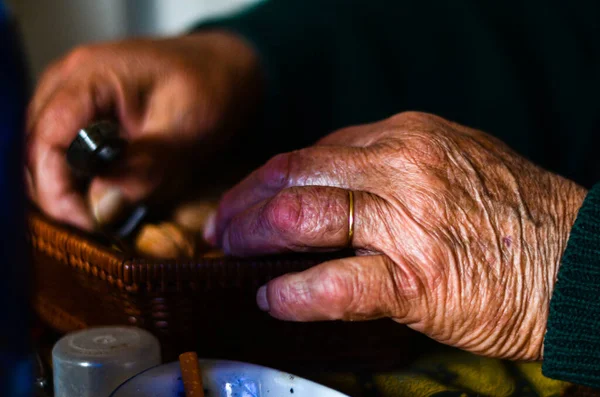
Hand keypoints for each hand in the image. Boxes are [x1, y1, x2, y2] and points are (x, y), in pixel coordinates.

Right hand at [26, 31, 261, 229]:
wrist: (225, 72)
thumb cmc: (212, 88)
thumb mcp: (188, 128)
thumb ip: (147, 167)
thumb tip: (103, 208)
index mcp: (89, 76)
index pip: (45, 140)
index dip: (57, 190)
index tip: (90, 224)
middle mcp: (68, 83)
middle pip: (35, 150)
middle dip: (60, 196)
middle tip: (99, 227)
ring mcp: (72, 97)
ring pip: (46, 155)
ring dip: (69, 191)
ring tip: (105, 216)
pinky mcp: (84, 115)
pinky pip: (65, 152)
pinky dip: (81, 181)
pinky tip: (107, 198)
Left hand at [211, 111, 586, 359]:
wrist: (576, 262)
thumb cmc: (514, 215)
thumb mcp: (452, 161)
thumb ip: (390, 164)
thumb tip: (330, 179)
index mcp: (406, 137)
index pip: (312, 152)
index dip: (268, 177)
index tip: (246, 197)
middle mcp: (400, 169)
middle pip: (293, 176)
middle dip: (244, 203)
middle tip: (222, 226)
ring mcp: (406, 222)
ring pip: (302, 217)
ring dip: (254, 237)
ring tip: (233, 254)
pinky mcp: (416, 279)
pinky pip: (335, 284)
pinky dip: (294, 294)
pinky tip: (274, 299)